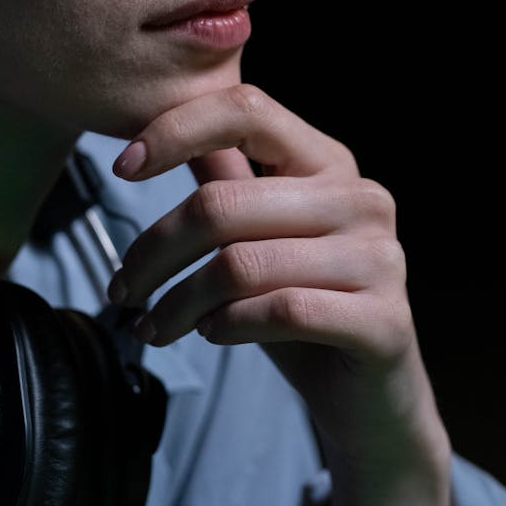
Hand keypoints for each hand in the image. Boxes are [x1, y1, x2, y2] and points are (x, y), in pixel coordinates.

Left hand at [108, 84, 450, 505]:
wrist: (369, 396)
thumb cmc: (303, 304)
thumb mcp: (258, 234)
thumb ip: (224, 181)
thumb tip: (157, 134)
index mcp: (328, 160)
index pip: (246, 110)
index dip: (176, 130)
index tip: (123, 167)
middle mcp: (360, 198)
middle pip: (224, 203)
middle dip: (154, 250)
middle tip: (122, 288)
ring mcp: (379, 258)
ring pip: (240, 264)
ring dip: (179, 302)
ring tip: (156, 326)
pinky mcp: (384, 320)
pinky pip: (281, 311)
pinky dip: (228, 325)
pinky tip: (212, 334)